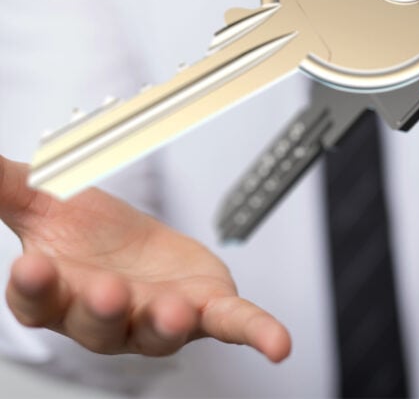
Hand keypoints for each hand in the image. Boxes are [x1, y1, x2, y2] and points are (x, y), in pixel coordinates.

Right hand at [0, 155, 290, 359]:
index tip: (31, 267)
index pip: (37, 300)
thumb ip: (7, 187)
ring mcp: (159, 316)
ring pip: (158, 330)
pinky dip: (256, 334)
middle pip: (97, 322)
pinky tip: (278, 345)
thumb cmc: (93, 236)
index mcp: (61, 293)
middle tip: (104, 291)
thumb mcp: (47, 200)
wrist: (141, 249)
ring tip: (172, 311)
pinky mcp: (206, 311)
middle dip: (100, 309)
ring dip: (165, 323)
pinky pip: (233, 325)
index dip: (34, 288)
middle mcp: (107, 316)